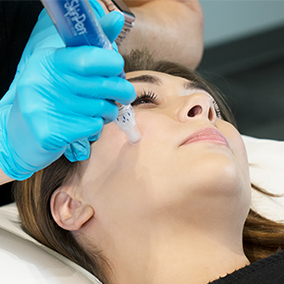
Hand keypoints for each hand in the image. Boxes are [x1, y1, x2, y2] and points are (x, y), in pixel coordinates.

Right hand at [0, 45, 134, 179]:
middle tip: (126, 93)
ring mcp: (43, 108)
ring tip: (102, 109)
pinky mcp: (49, 132)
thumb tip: (117, 18)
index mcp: (49, 61)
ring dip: (109, 110)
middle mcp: (43, 82)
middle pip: (101, 85)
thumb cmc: (55, 94)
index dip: (111, 63)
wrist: (27, 130)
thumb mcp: (69, 67)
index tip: (118, 67)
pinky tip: (87, 123)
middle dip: (122, 90)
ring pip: (101, 108)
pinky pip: (93, 126)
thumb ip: (94, 46)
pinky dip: (98, 125)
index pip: (88, 58)